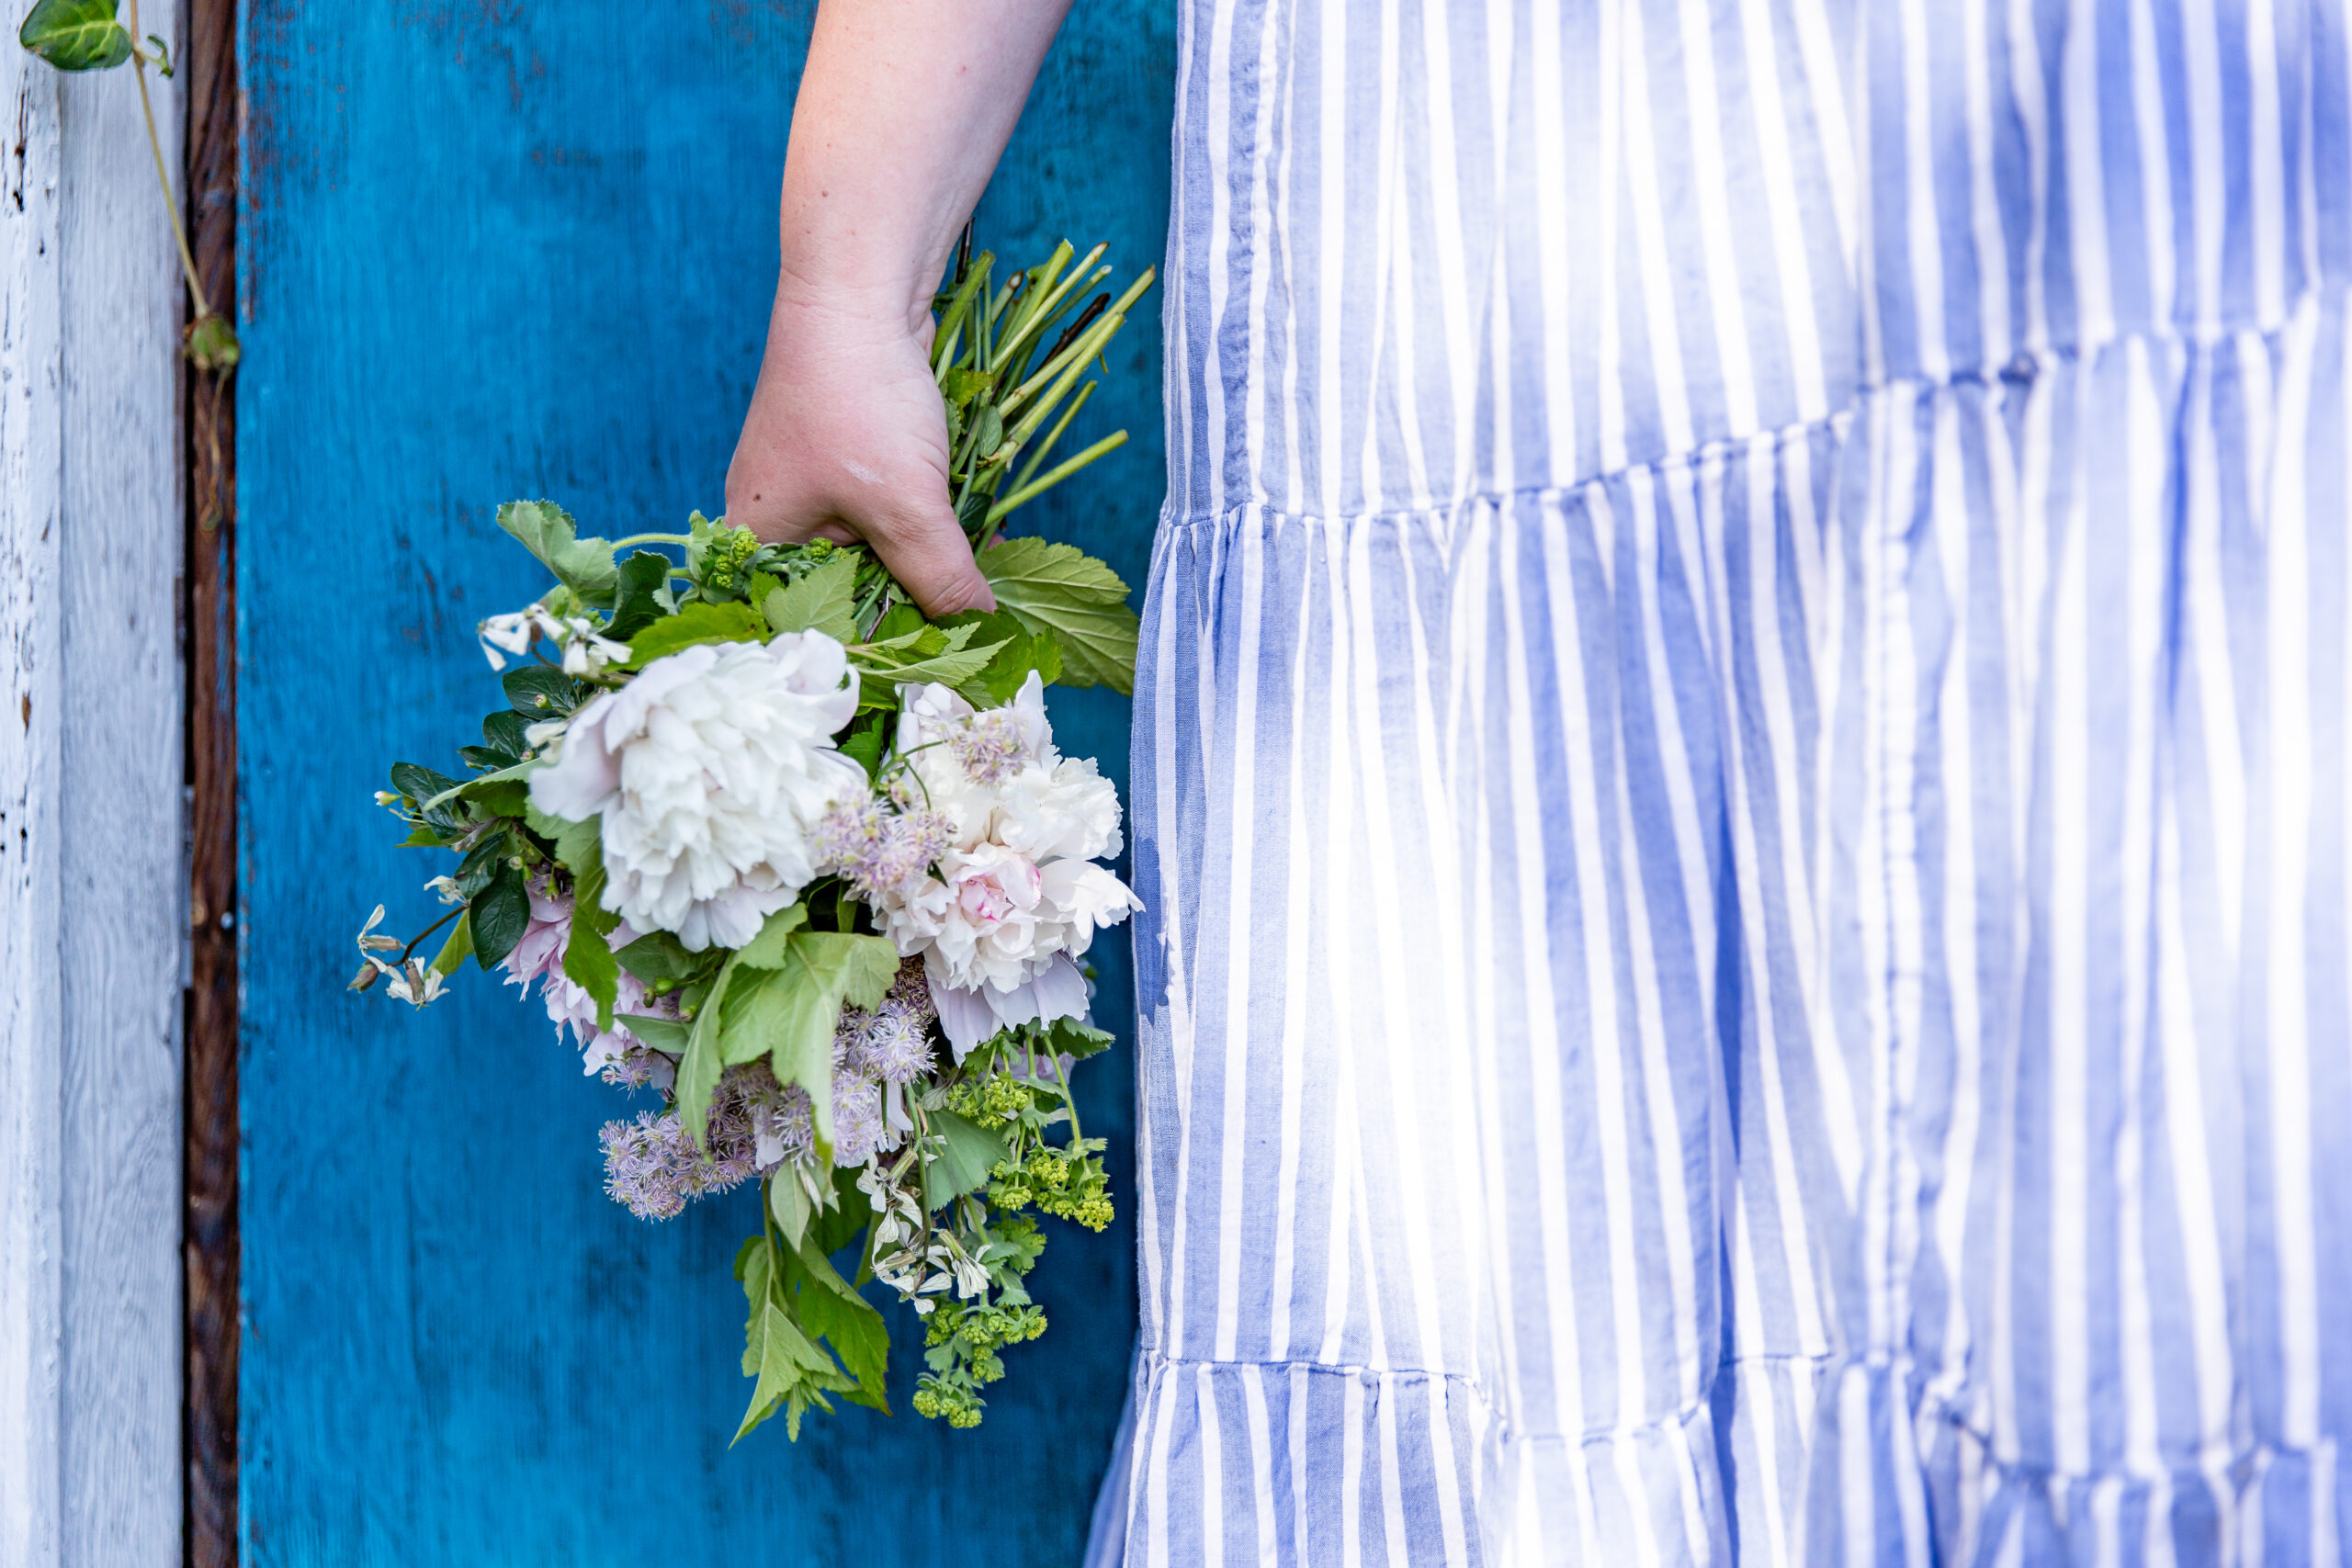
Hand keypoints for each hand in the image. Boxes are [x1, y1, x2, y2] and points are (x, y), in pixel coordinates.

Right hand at [725, 271, 995, 615]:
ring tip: (988, 587)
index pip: (814, 621)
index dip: (876, 645)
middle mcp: (777, 519)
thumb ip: (941, 576)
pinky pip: (893, 509)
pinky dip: (934, 522)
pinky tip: (983, 537)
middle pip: (850, 589)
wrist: (860, 289)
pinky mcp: (850, 456)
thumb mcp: (907, 505)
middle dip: (914, 601)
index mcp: (760, 542)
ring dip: (933, 560)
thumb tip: (980, 629)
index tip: (936, 665)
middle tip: (975, 630)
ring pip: (880, 548)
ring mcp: (812, 485)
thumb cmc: (860, 399)